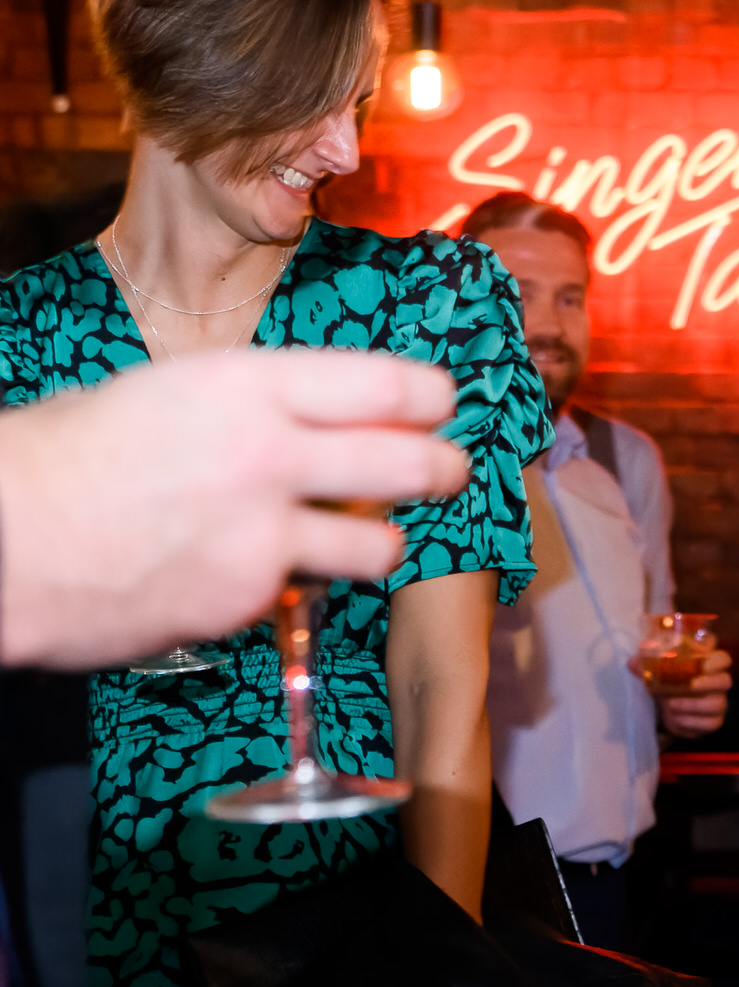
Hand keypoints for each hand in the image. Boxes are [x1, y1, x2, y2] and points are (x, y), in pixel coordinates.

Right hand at [0, 350, 466, 669]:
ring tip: (356, 536)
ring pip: (382, 546)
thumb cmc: (69, 457)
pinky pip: (308, 589)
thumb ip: (255, 408)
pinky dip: (295, 582)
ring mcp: (266, 536)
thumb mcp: (169, 395)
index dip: (432, 398)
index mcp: (248, 388)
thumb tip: (320, 421)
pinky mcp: (252, 600)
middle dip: (442, 469)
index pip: (389, 386)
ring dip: (378, 542)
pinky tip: (253, 569)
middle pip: (412, 464)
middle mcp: (270, 456)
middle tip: (445, 471)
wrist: (8, 539)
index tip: (443, 405)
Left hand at [655, 645, 732, 737]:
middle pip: (726, 681)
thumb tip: (633, 661)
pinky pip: (709, 723)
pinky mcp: (713, 722)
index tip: (702, 661)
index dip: (716, 660)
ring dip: (693, 705)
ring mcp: (718, 703)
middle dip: (708, 683)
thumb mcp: (656, 670)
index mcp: (708, 665)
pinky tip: (676, 718)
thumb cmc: (668, 682)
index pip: (723, 659)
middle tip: (691, 685)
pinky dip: (690, 721)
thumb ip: (647, 664)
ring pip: (717, 704)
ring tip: (672, 704)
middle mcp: (718, 683)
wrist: (667, 708)